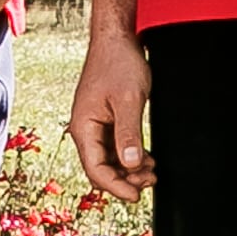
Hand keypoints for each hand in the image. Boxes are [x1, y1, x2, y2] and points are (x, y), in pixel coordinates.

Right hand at [67, 27, 152, 201]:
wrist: (117, 39)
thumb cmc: (119, 63)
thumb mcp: (128, 99)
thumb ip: (128, 134)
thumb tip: (129, 164)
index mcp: (84, 126)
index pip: (96, 169)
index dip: (117, 187)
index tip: (137, 196)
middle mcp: (85, 129)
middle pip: (101, 169)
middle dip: (125, 179)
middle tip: (151, 180)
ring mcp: (94, 125)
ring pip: (109, 160)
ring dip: (129, 169)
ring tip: (152, 170)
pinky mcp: (105, 120)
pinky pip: (114, 147)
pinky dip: (130, 156)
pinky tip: (146, 158)